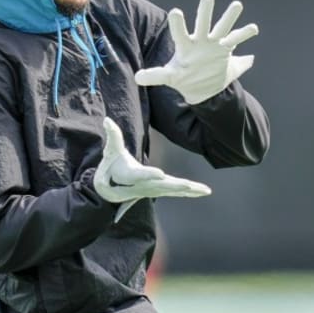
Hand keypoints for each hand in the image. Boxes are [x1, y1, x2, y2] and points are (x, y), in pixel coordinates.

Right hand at [93, 118, 210, 220]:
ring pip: (174, 190)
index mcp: (132, 176)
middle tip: (189, 185)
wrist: (110, 189)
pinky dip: (191, 192)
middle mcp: (145, 185)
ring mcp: (154, 189)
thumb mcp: (111, 150)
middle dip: (177, 186)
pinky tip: (204, 191)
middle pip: (163, 186)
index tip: (160, 174)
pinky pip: (178, 192)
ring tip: (206, 190)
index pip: (141, 175)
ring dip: (190, 191)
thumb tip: (107, 120)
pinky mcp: (161, 190)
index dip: (150, 174)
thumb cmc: (112, 166)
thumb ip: (113, 136)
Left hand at [134, 0, 257, 103]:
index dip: (178, 23)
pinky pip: (236, 40)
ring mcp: (214, 43)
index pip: (180, 32)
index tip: (176, 11)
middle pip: (203, 23)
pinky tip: (253, 28)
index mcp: (186, 45)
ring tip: (237, 5)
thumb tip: (137, 77)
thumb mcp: (169, 77)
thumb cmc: (183, 78)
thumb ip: (155, 75)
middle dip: (205, 11)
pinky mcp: (226, 50)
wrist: (202, 86)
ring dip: (229, 16)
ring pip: (223, 27)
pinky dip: (245, 34)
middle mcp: (200, 40)